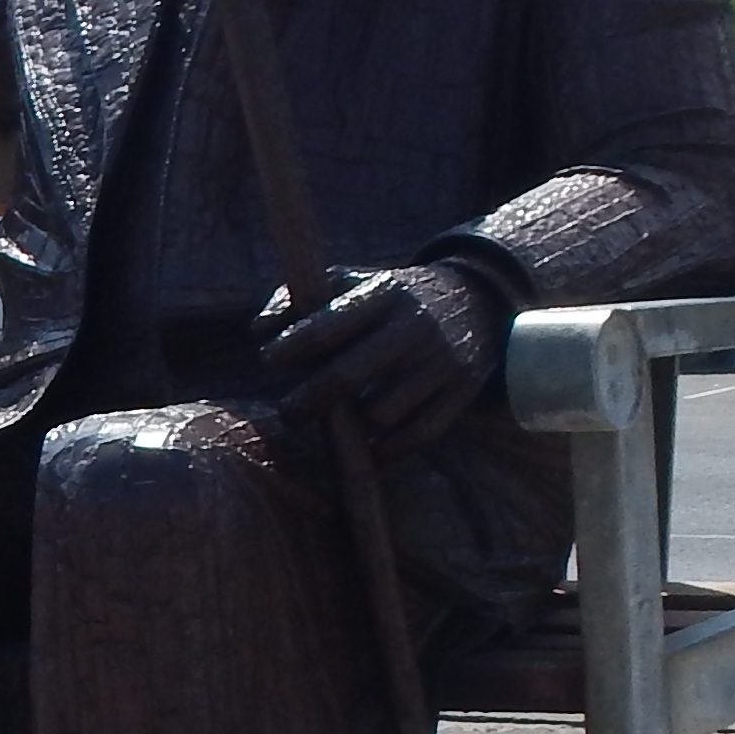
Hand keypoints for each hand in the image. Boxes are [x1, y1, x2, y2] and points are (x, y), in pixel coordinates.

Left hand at [257, 260, 502, 450]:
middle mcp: (413, 327)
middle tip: (289, 414)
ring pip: (383, 413)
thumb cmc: (393, 296)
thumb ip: (301, 298)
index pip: (328, 325)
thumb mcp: (354, 282)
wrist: (476, 301)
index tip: (268, 360)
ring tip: (334, 424)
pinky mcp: (462, 391)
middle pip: (348, 376)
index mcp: (384, 294)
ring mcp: (441, 362)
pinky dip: (389, 451)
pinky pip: (419, 435)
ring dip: (353, 426)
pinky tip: (365, 450)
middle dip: (309, 401)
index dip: (292, 345)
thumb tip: (257, 328)